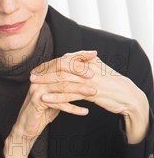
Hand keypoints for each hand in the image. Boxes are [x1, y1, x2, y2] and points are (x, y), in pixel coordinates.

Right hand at [3, 50, 97, 157]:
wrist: (28, 124)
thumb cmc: (45, 108)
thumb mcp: (57, 92)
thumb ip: (67, 81)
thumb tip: (88, 71)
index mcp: (45, 72)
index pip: (63, 59)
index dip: (79, 56)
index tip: (94, 54)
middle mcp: (40, 77)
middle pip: (61, 68)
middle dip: (79, 70)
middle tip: (93, 74)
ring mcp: (37, 89)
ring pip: (61, 86)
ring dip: (79, 89)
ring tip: (94, 92)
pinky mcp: (37, 102)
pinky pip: (58, 104)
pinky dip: (73, 108)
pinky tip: (84, 111)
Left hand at [30, 53, 149, 144]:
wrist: (127, 95)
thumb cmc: (111, 83)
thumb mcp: (97, 69)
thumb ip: (83, 63)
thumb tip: (69, 57)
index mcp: (88, 61)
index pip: (64, 60)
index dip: (49, 64)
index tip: (37, 68)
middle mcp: (87, 68)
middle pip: (61, 68)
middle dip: (44, 72)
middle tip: (31, 76)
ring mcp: (89, 81)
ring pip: (63, 80)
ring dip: (46, 83)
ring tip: (33, 87)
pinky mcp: (91, 93)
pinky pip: (70, 95)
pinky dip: (56, 97)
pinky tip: (45, 99)